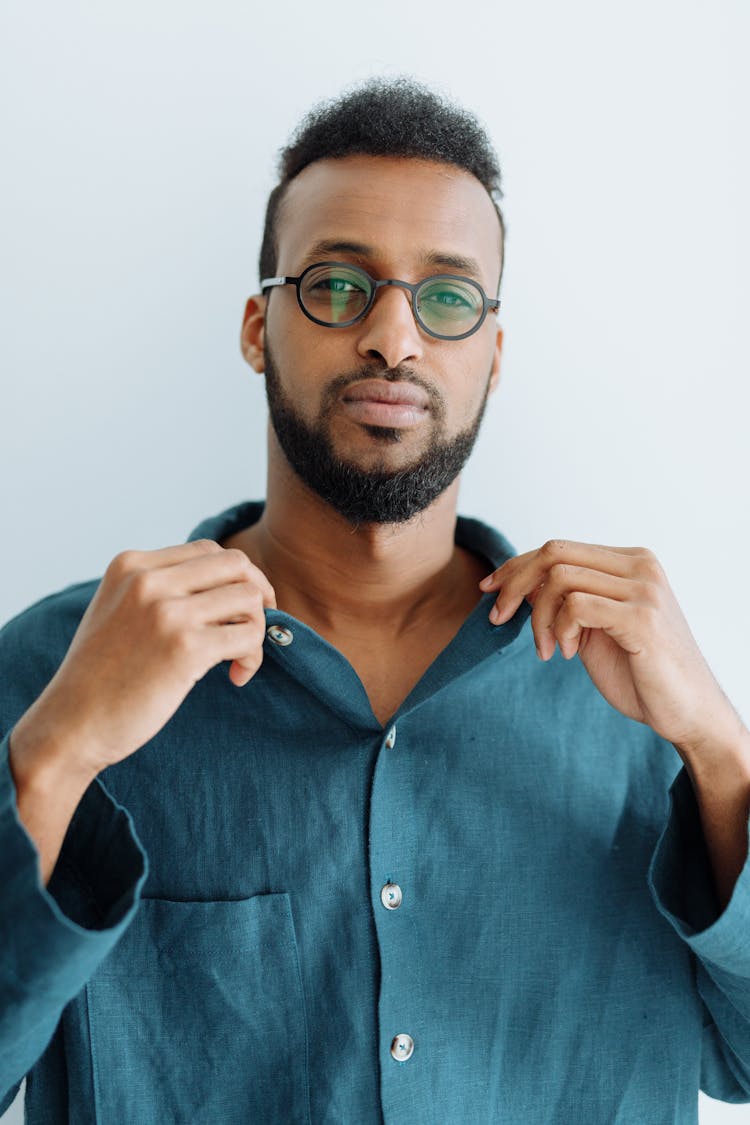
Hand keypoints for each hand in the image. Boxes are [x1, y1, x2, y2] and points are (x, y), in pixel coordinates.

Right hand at [11, 539, 275, 778]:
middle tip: (251, 630)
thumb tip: (235, 586)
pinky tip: (236, 677)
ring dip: (256, 630)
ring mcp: (166, 612)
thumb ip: (162, 589)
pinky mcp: (185, 648)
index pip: (209, 550)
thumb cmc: (103, 675)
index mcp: (131, 565)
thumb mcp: (120, 610)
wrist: (72, 724)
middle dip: (258, 594)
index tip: (236, 611)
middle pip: (237, 564)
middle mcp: (148, 580)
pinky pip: (248, 636)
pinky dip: (253, 657)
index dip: (235, 578)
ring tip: (239, 659)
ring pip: (250, 598)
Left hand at [479, 539, 743, 752]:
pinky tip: (566, 654)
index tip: (488, 590)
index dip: (516, 567)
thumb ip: (564, 599)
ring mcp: (644, 589)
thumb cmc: (640, 672)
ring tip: (548, 650)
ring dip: (539, 619)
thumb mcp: (592, 627)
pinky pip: (576, 606)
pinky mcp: (642, 617)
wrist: (687, 711)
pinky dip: (559, 630)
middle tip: (498, 619)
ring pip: (560, 579)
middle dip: (514, 585)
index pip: (559, 548)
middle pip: (553, 553)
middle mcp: (641, 565)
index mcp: (630, 562)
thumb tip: (518, 580)